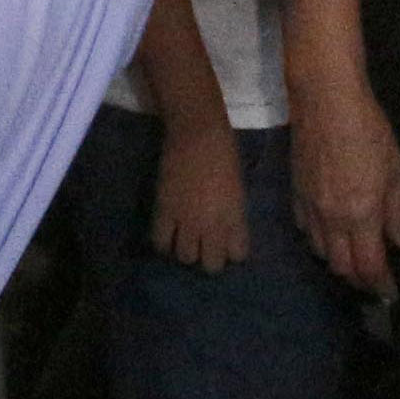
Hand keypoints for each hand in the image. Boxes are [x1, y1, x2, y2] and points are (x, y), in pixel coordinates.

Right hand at [153, 117, 251, 268]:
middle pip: (211, 264)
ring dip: (186, 251)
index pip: (238, 254)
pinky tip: (167, 236)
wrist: (197, 134)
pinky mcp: (165, 211)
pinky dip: (164, 244)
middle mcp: (213, 225)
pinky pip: (161, 242)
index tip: (227, 246)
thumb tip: (226, 230)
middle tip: (204, 247)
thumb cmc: (225, 154)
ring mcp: (188, 220)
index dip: (232, 252)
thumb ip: (233, 214)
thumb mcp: (238, 189)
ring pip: (185, 257)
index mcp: (236, 217)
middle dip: (209, 259)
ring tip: (184, 240)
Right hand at [289, 84, 399, 296]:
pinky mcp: (294, 195)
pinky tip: (331, 232)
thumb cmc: (368, 130)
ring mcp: (309, 209)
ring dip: (339, 261)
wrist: (324, 100)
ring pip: (321, 252)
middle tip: (374, 277)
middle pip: (342, 267)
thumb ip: (398, 212)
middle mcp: (331, 220)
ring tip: (354, 257)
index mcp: (360, 215)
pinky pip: (306, 232)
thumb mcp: (395, 170)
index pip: (369, 266)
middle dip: (359, 278)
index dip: (381, 285)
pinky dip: (320, 241)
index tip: (391, 294)